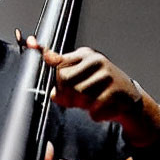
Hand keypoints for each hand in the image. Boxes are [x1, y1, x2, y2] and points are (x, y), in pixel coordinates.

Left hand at [27, 36, 159, 145]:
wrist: (129, 100)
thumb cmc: (99, 87)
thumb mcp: (81, 73)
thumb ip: (61, 66)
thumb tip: (42, 52)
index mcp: (86, 55)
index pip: (59, 62)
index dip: (48, 65)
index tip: (31, 44)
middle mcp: (97, 61)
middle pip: (65, 80)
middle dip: (67, 95)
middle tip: (76, 100)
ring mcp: (108, 76)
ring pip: (79, 97)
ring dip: (82, 106)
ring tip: (92, 102)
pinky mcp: (116, 93)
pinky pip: (93, 110)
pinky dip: (95, 114)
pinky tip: (102, 108)